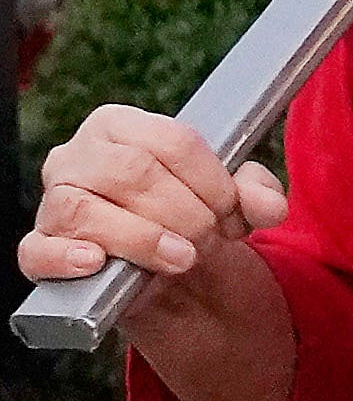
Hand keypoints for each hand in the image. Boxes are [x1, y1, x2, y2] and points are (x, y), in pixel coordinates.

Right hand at [17, 106, 286, 313]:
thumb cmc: (193, 218)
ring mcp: (53, 201)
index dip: (212, 182)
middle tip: (209, 239)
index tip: (233, 212)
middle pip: (132, 172)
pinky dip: (65, 257)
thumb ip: (258, 193)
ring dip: (143, 238)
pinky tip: (96, 262)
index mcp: (122, 125)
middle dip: (185, 212)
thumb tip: (266, 205)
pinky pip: (38, 250)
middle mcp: (77, 155)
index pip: (171, 140)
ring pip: (85, 208)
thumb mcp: (235, 202)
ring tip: (181, 259)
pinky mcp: (41, 248)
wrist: (173, 275)